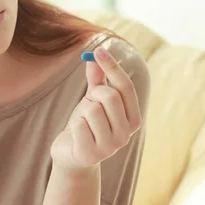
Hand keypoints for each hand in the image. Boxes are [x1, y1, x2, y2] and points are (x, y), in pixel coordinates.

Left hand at [50, 46, 141, 170]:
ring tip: (83, 122)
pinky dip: (74, 124)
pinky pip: (79, 124)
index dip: (112, 66)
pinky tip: (76, 135)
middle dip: (93, 94)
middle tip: (89, 103)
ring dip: (82, 111)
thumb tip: (95, 56)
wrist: (72, 155)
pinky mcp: (92, 154)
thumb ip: (97, 79)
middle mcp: (126, 135)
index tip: (98, 50)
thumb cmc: (86, 124)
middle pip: (109, 96)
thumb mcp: (93, 100)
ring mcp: (110, 147)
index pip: (126, 88)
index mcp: (133, 119)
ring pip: (92, 108)